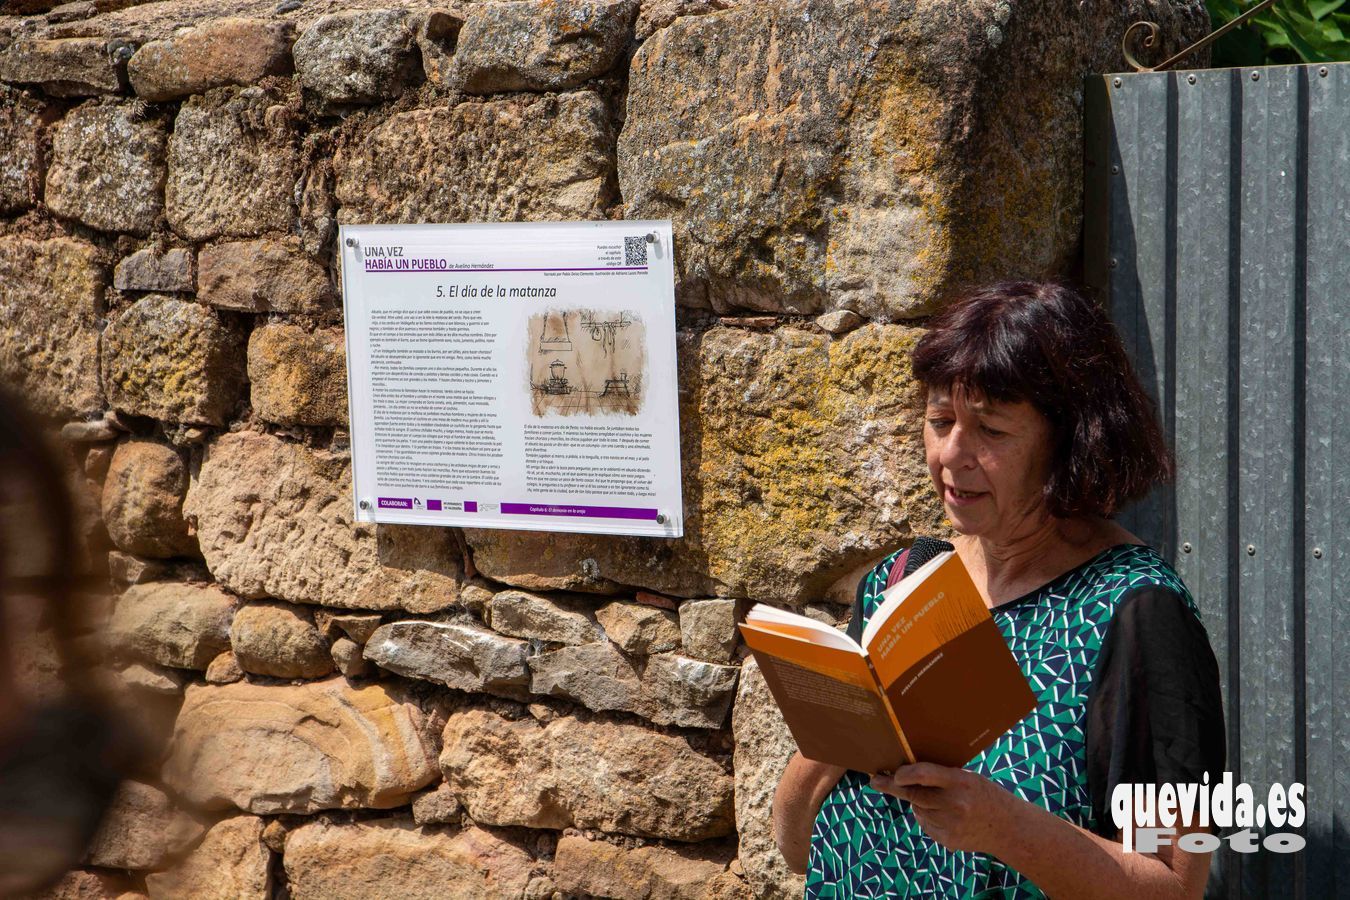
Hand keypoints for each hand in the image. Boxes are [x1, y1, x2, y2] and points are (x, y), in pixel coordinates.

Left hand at [869, 762, 1015, 853]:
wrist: (1008, 828)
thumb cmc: (984, 795)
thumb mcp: (968, 777)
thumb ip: (941, 776)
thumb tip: (905, 773)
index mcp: (960, 781)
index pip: (923, 774)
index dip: (903, 774)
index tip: (892, 773)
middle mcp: (954, 804)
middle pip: (913, 795)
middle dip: (893, 786)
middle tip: (876, 781)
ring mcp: (950, 824)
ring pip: (918, 809)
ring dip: (918, 803)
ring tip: (940, 801)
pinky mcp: (947, 840)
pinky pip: (925, 824)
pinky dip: (927, 817)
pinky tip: (946, 816)